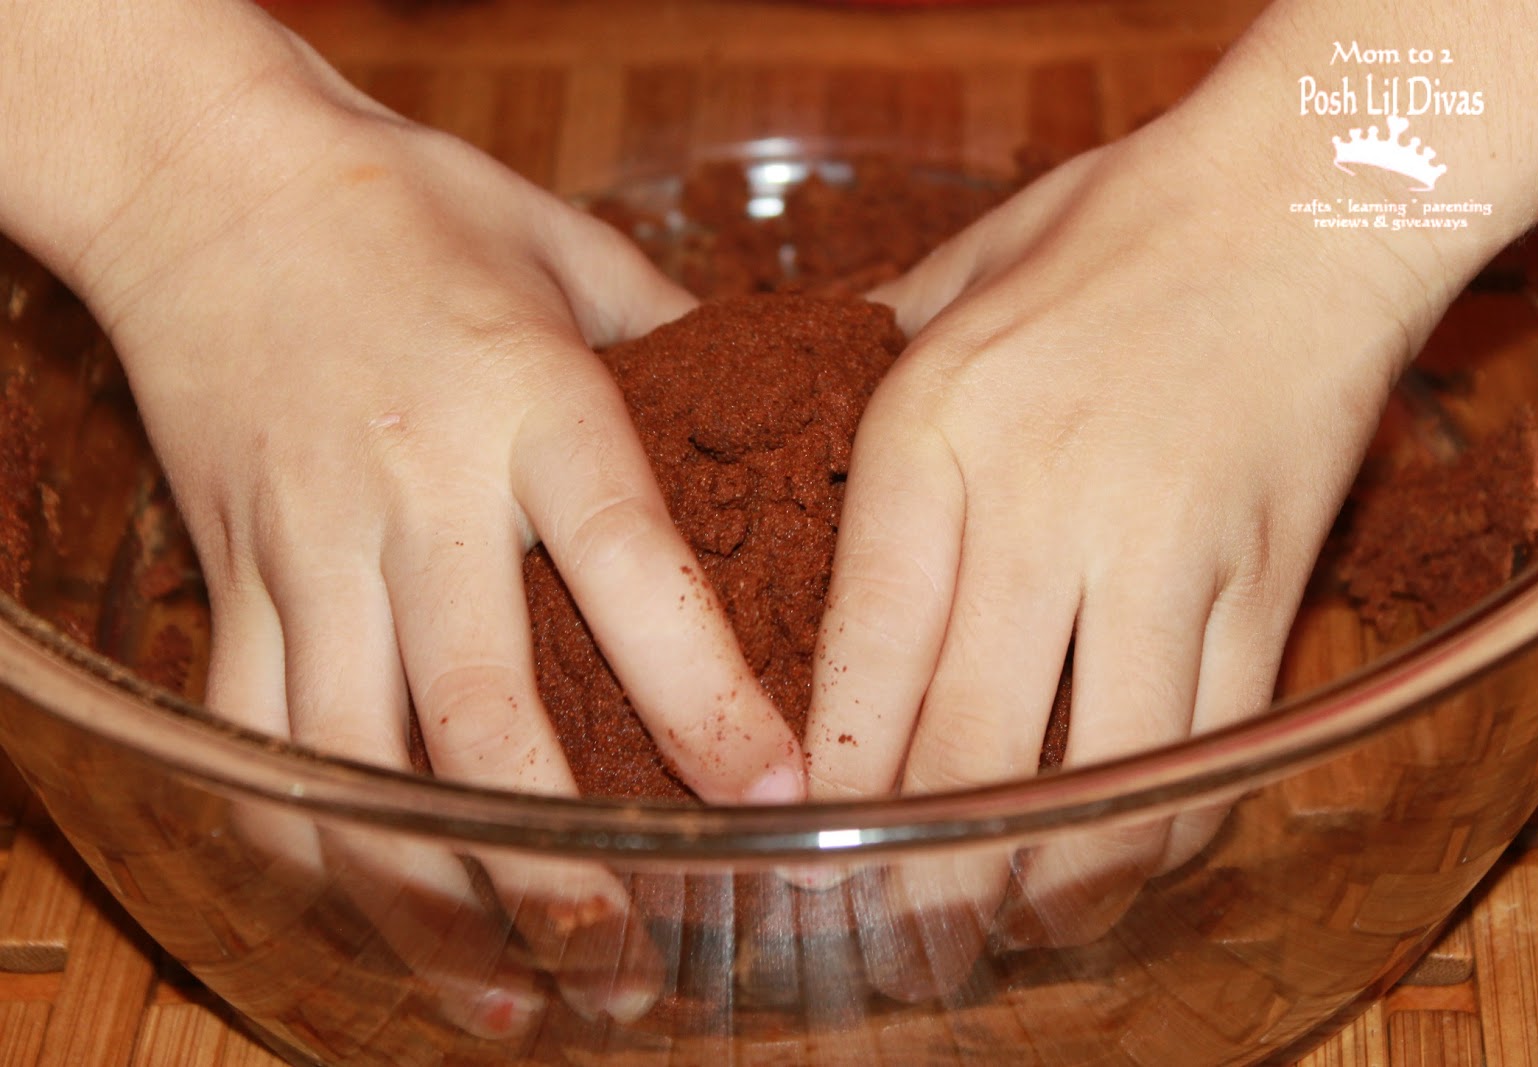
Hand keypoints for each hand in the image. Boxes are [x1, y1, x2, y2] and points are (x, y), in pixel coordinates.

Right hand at [75, 68, 804, 1027]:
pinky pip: (253, 738)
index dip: (704, 695)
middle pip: (485, 715)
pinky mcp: (228, 573)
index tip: (773, 795)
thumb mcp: (565, 249)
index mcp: (532, 403)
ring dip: (432, 896)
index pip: (633, 570)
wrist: (207, 180)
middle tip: (633, 966)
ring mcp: (309, 543)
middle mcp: (420, 490)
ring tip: (509, 1000)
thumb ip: (672, 338)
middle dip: (561, 861)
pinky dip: (308, 845)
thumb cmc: (412, 207)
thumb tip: (777, 409)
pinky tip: (372, 917)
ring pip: (357, 761)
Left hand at [802, 123, 1441, 997]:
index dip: (835, 781)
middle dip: (924, 879)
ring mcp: (1166, 554)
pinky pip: (1209, 753)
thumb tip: (799, 447)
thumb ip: (868, 379)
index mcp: (936, 428)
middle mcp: (1043, 505)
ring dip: (1046, 885)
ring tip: (1003, 925)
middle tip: (893, 938)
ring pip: (1098, 783)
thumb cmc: (1112, 229)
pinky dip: (1159, 833)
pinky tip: (1117, 854)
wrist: (1305, 199)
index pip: (866, 653)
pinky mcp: (1265, 582)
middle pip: (969, 752)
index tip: (804, 854)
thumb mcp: (952, 283)